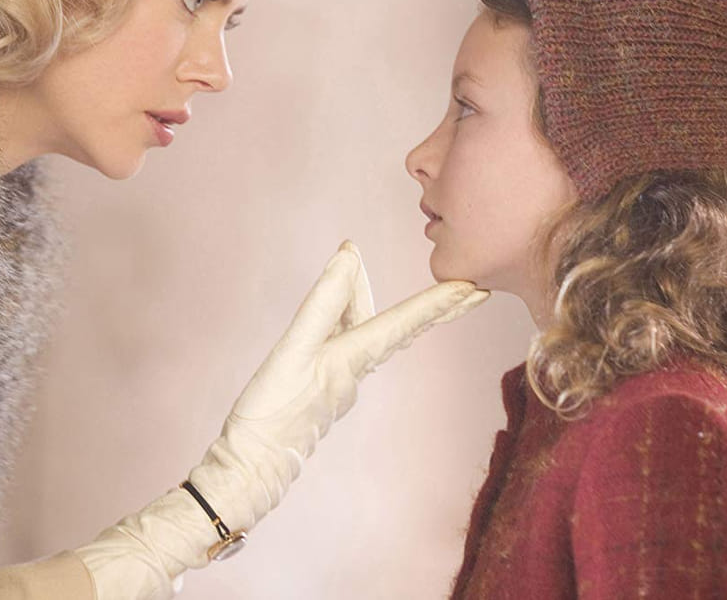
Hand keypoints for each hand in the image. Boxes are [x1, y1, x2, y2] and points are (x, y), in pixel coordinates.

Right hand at [189, 241, 487, 531]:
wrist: (250, 468)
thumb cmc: (270, 414)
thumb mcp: (294, 350)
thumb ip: (323, 303)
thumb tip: (349, 258)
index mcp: (353, 360)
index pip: (407, 323)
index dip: (441, 301)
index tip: (476, 288)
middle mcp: (354, 370)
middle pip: (398, 328)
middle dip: (433, 307)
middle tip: (470, 289)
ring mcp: (340, 381)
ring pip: (367, 331)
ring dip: (374, 302)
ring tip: (360, 270)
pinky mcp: (322, 387)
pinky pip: (346, 342)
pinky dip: (347, 318)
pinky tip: (337, 313)